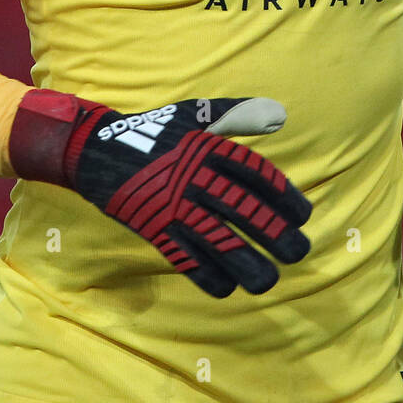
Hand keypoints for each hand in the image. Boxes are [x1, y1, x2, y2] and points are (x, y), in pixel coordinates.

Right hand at [9, 90, 311, 297]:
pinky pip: (185, 258)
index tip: (303, 215)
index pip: (256, 174)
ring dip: (247, 264)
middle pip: (243, 210)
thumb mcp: (193, 115)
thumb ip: (236, 116)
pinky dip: (207, 276)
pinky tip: (227, 287)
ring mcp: (173, 205)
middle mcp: (194, 178)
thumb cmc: (154, 131)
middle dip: (275, 234)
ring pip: (217, 241)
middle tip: (298, 253)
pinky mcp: (153, 228)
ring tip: (269, 281)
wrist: (99, 150)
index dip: (284, 196)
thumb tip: (278, 116)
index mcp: (207, 148)